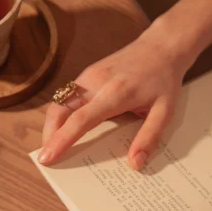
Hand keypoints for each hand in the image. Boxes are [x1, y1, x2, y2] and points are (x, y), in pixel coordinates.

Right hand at [39, 26, 191, 170]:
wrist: (162, 46)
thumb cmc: (164, 79)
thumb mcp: (165, 111)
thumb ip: (149, 137)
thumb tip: (135, 163)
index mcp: (115, 93)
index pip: (81, 120)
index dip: (61, 140)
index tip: (47, 157)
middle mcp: (96, 82)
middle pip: (61, 110)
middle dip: (50, 135)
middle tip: (46, 158)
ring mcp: (89, 75)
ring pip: (60, 102)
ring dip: (53, 124)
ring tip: (53, 146)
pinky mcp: (88, 73)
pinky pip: (68, 95)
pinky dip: (62, 113)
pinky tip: (66, 127)